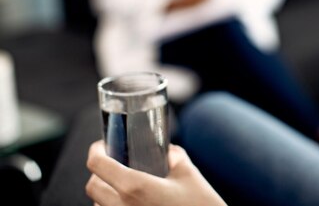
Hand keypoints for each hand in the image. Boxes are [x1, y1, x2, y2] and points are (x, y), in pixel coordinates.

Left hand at [86, 140, 226, 205]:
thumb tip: (167, 150)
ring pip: (97, 205)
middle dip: (98, 172)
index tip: (103, 146)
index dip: (96, 151)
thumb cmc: (200, 205)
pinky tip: (133, 202)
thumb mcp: (189, 174)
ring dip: (105, 193)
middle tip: (113, 163)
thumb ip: (174, 157)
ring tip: (124, 186)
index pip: (97, 165)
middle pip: (92, 186)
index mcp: (134, 187)